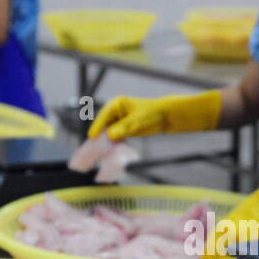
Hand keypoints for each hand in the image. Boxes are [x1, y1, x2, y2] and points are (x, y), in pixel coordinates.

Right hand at [87, 90, 222, 140]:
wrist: (168, 117)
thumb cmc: (154, 115)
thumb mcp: (138, 122)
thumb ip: (124, 128)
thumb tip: (110, 135)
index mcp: (117, 104)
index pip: (103, 117)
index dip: (97, 128)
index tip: (92, 138)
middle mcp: (116, 111)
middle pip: (102, 126)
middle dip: (98, 137)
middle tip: (91, 150)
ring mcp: (119, 120)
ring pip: (107, 133)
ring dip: (105, 142)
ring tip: (98, 153)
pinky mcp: (124, 128)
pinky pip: (115, 137)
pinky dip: (113, 144)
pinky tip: (111, 152)